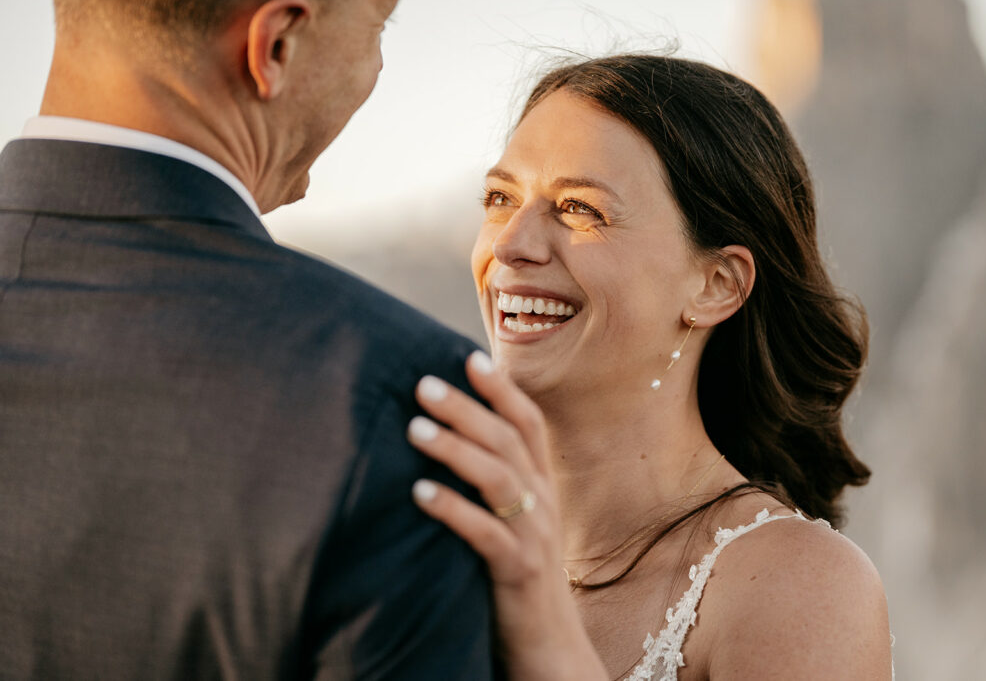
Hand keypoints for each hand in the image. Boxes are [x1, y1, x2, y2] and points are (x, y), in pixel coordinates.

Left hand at [407, 351, 606, 680]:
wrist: (550, 648)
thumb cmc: (518, 578)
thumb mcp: (516, 523)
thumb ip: (495, 485)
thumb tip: (449, 441)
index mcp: (543, 487)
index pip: (529, 424)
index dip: (502, 389)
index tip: (468, 357)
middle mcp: (544, 503)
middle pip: (508, 441)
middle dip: (466, 408)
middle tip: (423, 384)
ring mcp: (535, 537)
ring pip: (500, 478)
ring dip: (455, 449)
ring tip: (414, 429)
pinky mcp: (519, 572)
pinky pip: (486, 533)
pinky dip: (452, 508)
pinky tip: (419, 493)